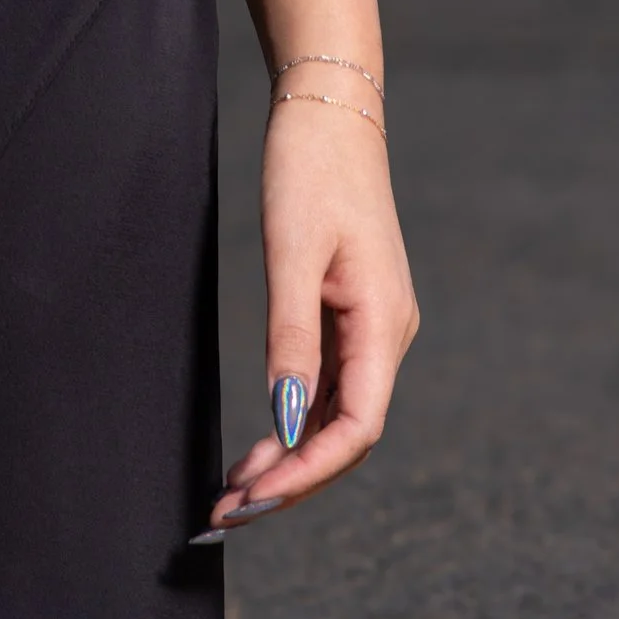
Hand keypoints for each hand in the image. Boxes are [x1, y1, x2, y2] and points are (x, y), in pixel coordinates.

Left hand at [197, 94, 418, 538]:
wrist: (329, 108)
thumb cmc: (310, 168)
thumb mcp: (292, 251)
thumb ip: (291, 337)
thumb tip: (285, 420)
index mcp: (383, 323)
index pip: (357, 426)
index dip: (308, 471)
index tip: (255, 496)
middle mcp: (387, 333)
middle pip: (348, 432)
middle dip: (294, 478)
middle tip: (231, 510)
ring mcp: (373, 324)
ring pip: (339, 413)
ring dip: (293, 455)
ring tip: (238, 488)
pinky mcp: (353, 311)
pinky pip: (332, 384)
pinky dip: (298, 418)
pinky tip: (265, 439)